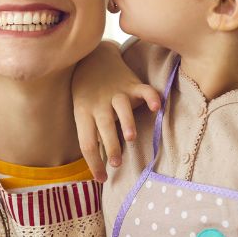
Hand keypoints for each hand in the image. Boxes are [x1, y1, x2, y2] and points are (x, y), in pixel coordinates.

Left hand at [72, 41, 159, 182]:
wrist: (93, 57)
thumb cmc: (87, 93)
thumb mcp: (80, 111)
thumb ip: (91, 133)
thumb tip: (99, 165)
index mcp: (83, 113)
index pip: (86, 143)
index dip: (93, 163)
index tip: (102, 179)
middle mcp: (99, 104)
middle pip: (103, 127)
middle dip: (111, 146)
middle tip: (117, 163)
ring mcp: (116, 93)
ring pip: (121, 108)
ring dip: (126, 122)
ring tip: (131, 137)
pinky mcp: (132, 84)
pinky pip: (144, 90)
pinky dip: (151, 97)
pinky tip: (157, 107)